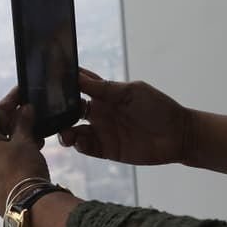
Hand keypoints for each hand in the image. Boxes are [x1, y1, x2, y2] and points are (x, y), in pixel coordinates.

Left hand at [0, 87, 49, 212]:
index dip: (9, 103)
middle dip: (14, 123)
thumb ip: (23, 122)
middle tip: (31, 115)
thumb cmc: (24, 169)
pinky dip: (14, 157)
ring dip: (16, 141)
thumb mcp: (25, 141)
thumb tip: (25, 108)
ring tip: (36, 137)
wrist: (28, 208)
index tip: (21, 93)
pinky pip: (1, 166)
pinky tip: (30, 155)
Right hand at [57, 68, 193, 165]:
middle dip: (58, 111)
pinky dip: (79, 144)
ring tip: (64, 131)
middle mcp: (100, 112)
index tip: (48, 80)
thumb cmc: (158, 108)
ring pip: (74, 131)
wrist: (178, 135)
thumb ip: (106, 88)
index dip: (65, 83)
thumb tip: (79, 77)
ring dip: (65, 130)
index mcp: (105, 94)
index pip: (79, 86)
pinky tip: (78, 141)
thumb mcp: (133, 92)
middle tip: (50, 111)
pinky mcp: (107, 149)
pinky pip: (86, 148)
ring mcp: (102, 131)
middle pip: (70, 110)